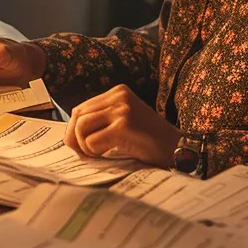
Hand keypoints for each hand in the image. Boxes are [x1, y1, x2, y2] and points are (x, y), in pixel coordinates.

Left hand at [65, 85, 179, 167]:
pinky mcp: (124, 126)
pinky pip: (91, 141)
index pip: (82, 108)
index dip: (74, 129)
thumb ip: (102, 121)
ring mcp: (122, 110)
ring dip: (84, 146)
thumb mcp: (125, 122)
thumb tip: (70, 135)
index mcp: (118, 92)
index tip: (79, 145)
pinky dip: (94, 152)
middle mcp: (119, 96)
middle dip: (74, 137)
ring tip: (97, 154)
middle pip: (78, 115)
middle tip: (84, 154)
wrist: (178, 149)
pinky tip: (107, 155)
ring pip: (82, 127)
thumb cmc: (150, 142)